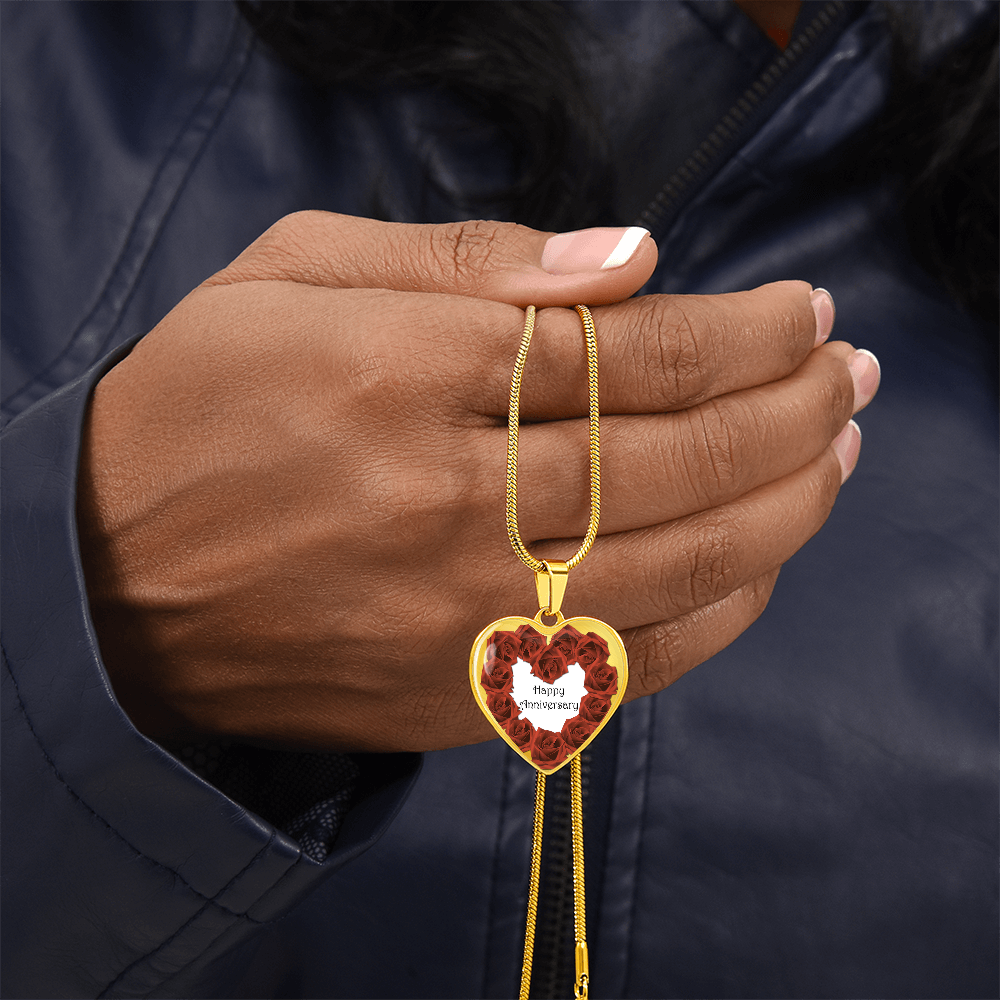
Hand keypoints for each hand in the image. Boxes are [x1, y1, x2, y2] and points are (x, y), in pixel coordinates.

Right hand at [77, 213, 876, 751]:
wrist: (108, 586)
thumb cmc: (196, 409)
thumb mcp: (292, 273)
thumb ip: (464, 259)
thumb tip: (626, 260)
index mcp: (403, 374)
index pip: (634, 353)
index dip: (746, 332)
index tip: (805, 314)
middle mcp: (444, 504)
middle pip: (680, 458)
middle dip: (794, 410)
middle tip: (851, 378)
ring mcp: (457, 617)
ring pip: (679, 566)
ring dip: (785, 507)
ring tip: (837, 456)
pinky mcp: (458, 698)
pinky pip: (627, 667)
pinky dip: (717, 616)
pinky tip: (760, 563)